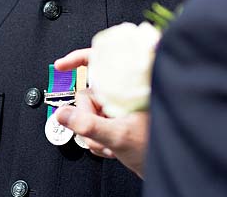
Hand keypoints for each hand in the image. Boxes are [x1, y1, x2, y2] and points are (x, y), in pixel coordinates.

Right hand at [54, 50, 149, 177]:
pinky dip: (97, 138)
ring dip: (93, 133)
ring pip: (88, 113)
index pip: (100, 61)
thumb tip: (62, 114)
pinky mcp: (116, 119)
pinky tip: (109, 146)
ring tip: (109, 144)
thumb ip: (87, 125)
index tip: (61, 66)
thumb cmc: (155, 147)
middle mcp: (123, 93)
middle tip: (100, 136)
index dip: (77, 59)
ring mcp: (119, 107)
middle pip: (86, 96)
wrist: (166, 166)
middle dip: (87, 120)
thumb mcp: (118, 136)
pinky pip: (93, 123)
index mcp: (128, 86)